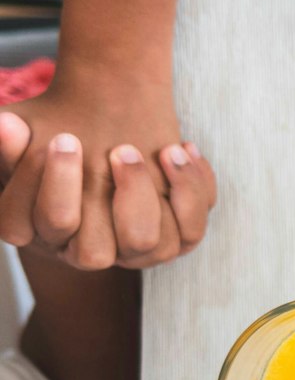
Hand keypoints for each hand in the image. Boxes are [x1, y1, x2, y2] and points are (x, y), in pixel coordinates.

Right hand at [0, 85, 216, 269]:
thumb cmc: (57, 145)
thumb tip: (6, 126)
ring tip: (156, 149)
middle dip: (106, 199)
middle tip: (118, 149)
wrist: (106, 144)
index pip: (46, 226)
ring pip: (150, 245)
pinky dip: (191, 189)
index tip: (64, 138)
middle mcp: (88, 251)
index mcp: (46, 232)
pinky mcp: (175, 240)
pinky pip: (191, 230)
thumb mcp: (26, 141)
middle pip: (94, 253)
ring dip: (153, 194)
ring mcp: (134, 251)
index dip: (55, 186)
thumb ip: (10, 142)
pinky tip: (178, 149)